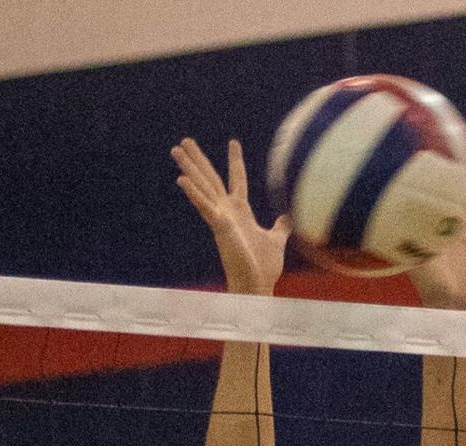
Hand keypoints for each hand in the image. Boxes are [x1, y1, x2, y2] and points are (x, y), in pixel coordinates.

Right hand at [172, 138, 288, 295]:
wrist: (257, 286)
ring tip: (176, 150)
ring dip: (189, 168)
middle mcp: (227, 211)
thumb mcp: (276, 239)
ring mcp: (221, 218)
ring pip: (203, 187)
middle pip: (210, 178)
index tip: (233, 142)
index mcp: (240, 211)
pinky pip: (204, 207)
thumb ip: (282, 226)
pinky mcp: (219, 228)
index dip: (235, 161)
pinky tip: (181, 180)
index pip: (236, 179)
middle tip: (185, 140)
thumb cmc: (264, 267)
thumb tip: (290, 216)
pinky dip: (193, 194)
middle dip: (198, 159)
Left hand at [407, 166, 465, 311]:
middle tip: (458, 155)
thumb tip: (405, 222)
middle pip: (457, 193)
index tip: (427, 157)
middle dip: (456, 176)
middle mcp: (452, 225)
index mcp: (435, 225)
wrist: (453, 302)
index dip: (431, 180)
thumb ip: (414, 242)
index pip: (434, 197)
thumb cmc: (431, 286)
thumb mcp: (419, 260)